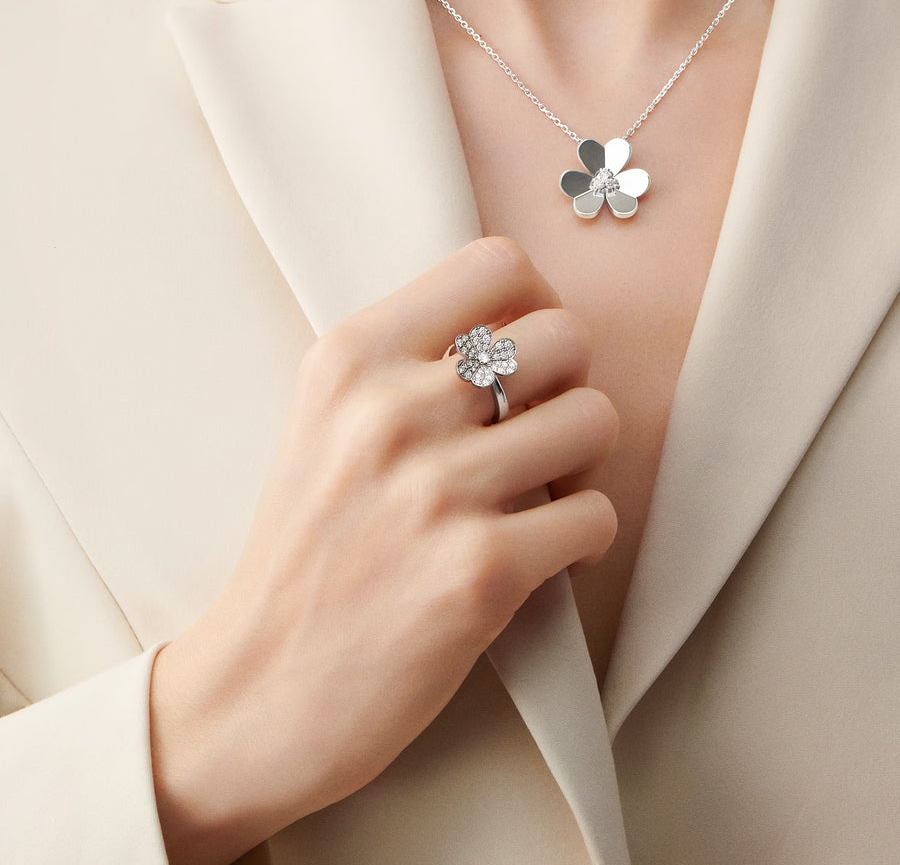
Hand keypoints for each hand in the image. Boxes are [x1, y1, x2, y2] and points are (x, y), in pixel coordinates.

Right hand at [150, 237, 617, 863]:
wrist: (257, 690)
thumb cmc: (302, 551)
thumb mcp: (325, 422)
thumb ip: (410, 363)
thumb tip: (521, 327)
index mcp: (353, 356)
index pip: (498, 263)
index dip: (536, 302)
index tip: (524, 352)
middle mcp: (393, 409)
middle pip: (566, 336)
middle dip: (570, 385)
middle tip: (538, 432)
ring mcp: (438, 490)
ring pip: (596, 420)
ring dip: (583, 463)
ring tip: (543, 493)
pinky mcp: (481, 571)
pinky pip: (597, 516)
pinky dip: (582, 536)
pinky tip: (541, 553)